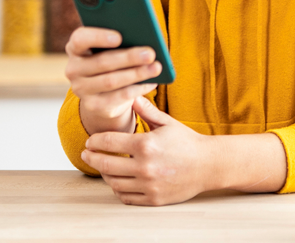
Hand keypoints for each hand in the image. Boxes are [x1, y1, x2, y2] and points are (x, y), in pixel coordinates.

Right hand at [65, 26, 161, 134]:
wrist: (102, 92)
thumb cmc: (111, 60)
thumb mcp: (110, 49)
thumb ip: (120, 41)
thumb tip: (144, 38)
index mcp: (75, 48)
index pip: (79, 39)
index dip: (98, 37)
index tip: (119, 36)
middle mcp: (73, 69)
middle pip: (102, 62)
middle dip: (129, 58)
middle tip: (150, 54)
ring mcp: (81, 89)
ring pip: (111, 81)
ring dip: (136, 74)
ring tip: (156, 68)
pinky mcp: (93, 105)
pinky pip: (118, 97)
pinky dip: (137, 89)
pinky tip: (152, 82)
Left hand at [82, 96, 214, 205]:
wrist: (208, 165)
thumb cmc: (187, 142)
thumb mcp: (167, 123)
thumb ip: (146, 110)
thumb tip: (131, 95)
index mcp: (145, 145)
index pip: (108, 142)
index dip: (94, 141)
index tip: (90, 141)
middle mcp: (145, 167)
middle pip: (105, 165)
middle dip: (91, 158)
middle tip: (86, 154)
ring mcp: (148, 185)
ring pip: (114, 183)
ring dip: (104, 174)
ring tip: (102, 167)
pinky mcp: (153, 199)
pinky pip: (126, 197)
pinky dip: (118, 189)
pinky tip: (117, 180)